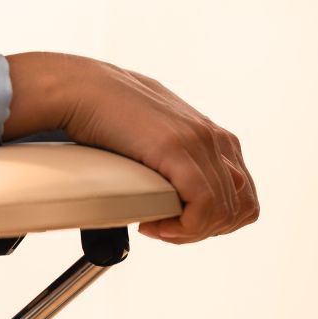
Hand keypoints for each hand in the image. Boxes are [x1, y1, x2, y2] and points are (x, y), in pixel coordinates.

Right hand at [5, 52, 258, 244]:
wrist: (76, 88)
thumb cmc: (100, 106)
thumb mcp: (148, 126)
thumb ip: (167, 146)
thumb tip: (161, 172)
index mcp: (207, 130)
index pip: (241, 191)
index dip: (215, 216)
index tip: (178, 218)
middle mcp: (210, 134)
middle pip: (240, 206)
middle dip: (206, 227)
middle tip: (168, 226)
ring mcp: (197, 141)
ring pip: (224, 212)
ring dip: (192, 230)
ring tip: (158, 225)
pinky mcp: (178, 150)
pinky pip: (204, 208)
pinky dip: (184, 228)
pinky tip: (154, 224)